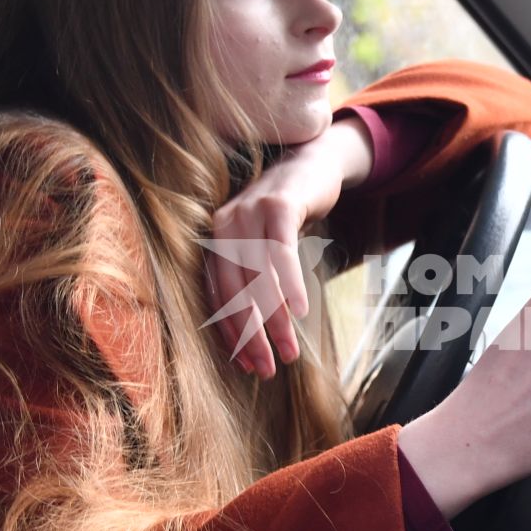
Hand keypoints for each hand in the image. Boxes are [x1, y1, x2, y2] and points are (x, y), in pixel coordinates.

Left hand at [205, 117, 373, 377]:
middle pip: (234, 290)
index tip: (248, 366)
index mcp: (217, 240)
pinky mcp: (278, 203)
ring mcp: (249, 212)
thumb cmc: (291, 214)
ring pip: (257, 276)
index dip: (232, 334)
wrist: (314, 162)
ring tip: (289, 350)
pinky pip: (280, 251)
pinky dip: (288, 282)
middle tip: (268, 368)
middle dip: (251, 335)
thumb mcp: (266, 246)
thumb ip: (256, 279)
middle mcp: (225, 226)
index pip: (218, 296)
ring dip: (273, 318)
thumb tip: (257, 334)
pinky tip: (300, 310)